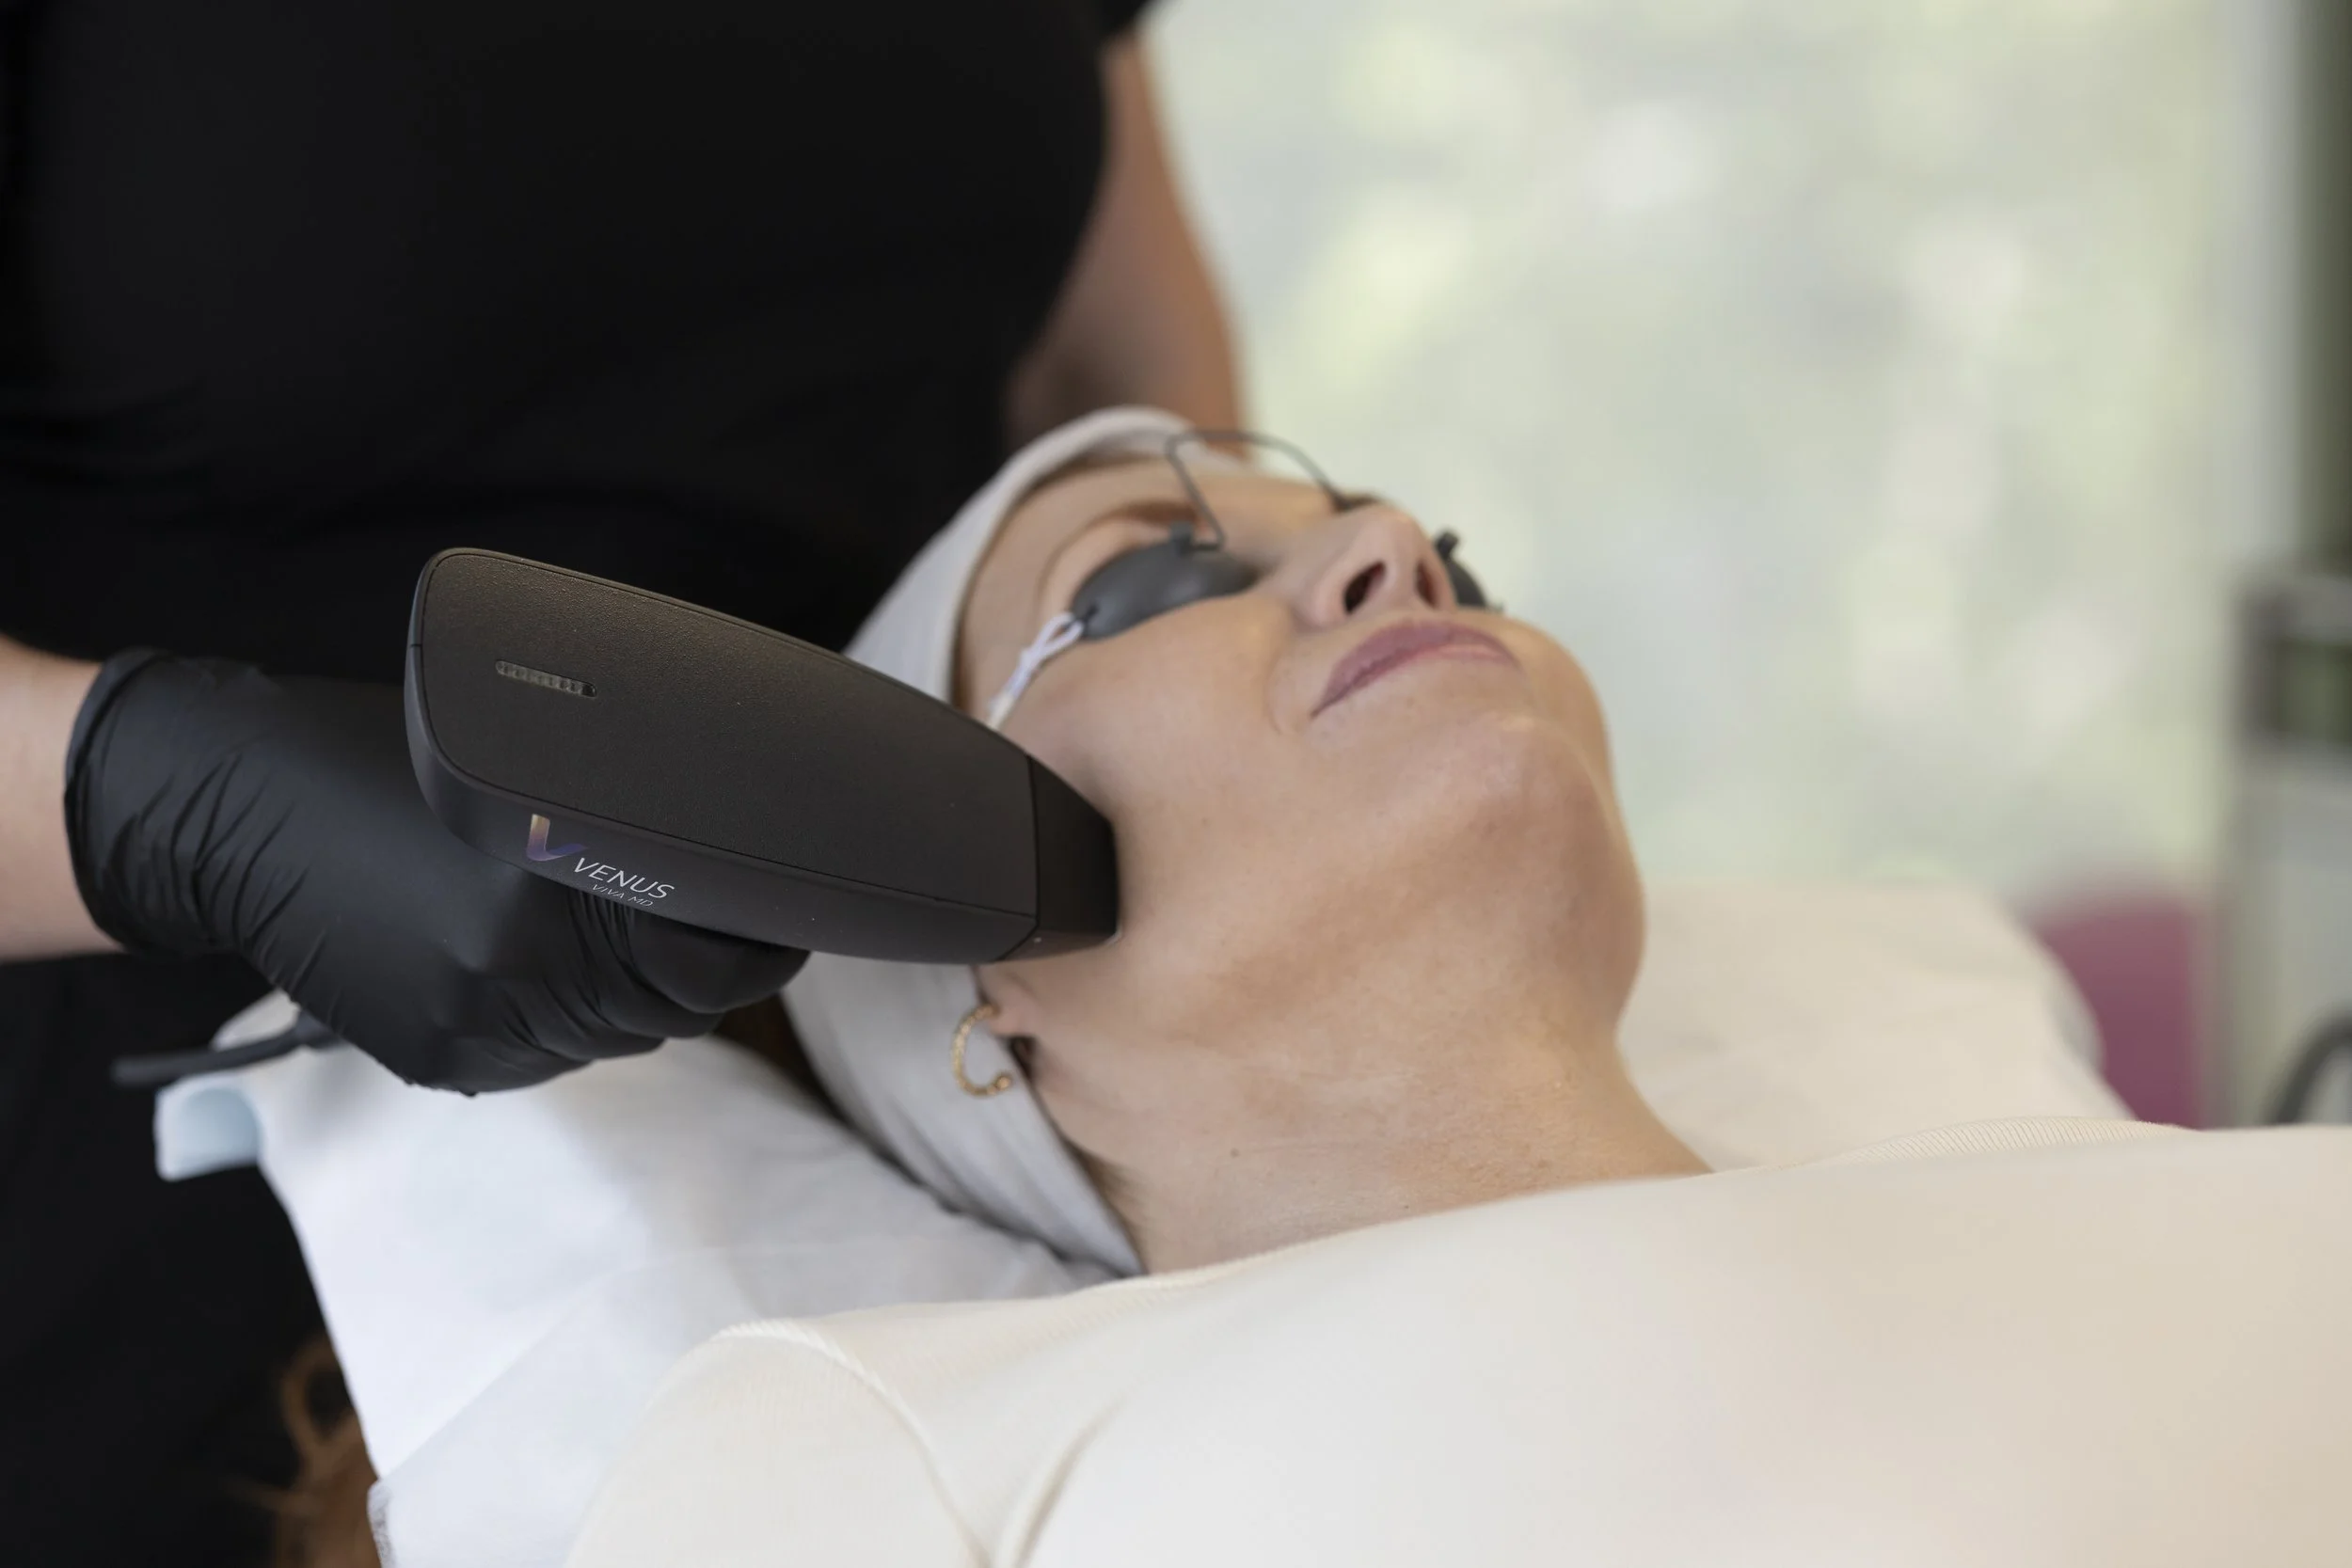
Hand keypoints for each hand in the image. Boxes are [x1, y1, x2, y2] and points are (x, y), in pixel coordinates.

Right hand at [65, 652, 807, 1090]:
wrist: (236, 809)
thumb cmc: (386, 762)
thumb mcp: (527, 763)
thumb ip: (618, 820)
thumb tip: (725, 856)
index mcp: (558, 871)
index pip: (716, 953)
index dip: (763, 942)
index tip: (787, 921)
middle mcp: (522, 959)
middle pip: (674, 1008)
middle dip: (706, 975)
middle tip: (722, 931)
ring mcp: (477, 1020)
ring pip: (611, 1040)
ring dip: (630, 1002)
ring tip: (599, 936)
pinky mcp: (438, 1057)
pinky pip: (540, 1059)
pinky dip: (555, 1022)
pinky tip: (528, 966)